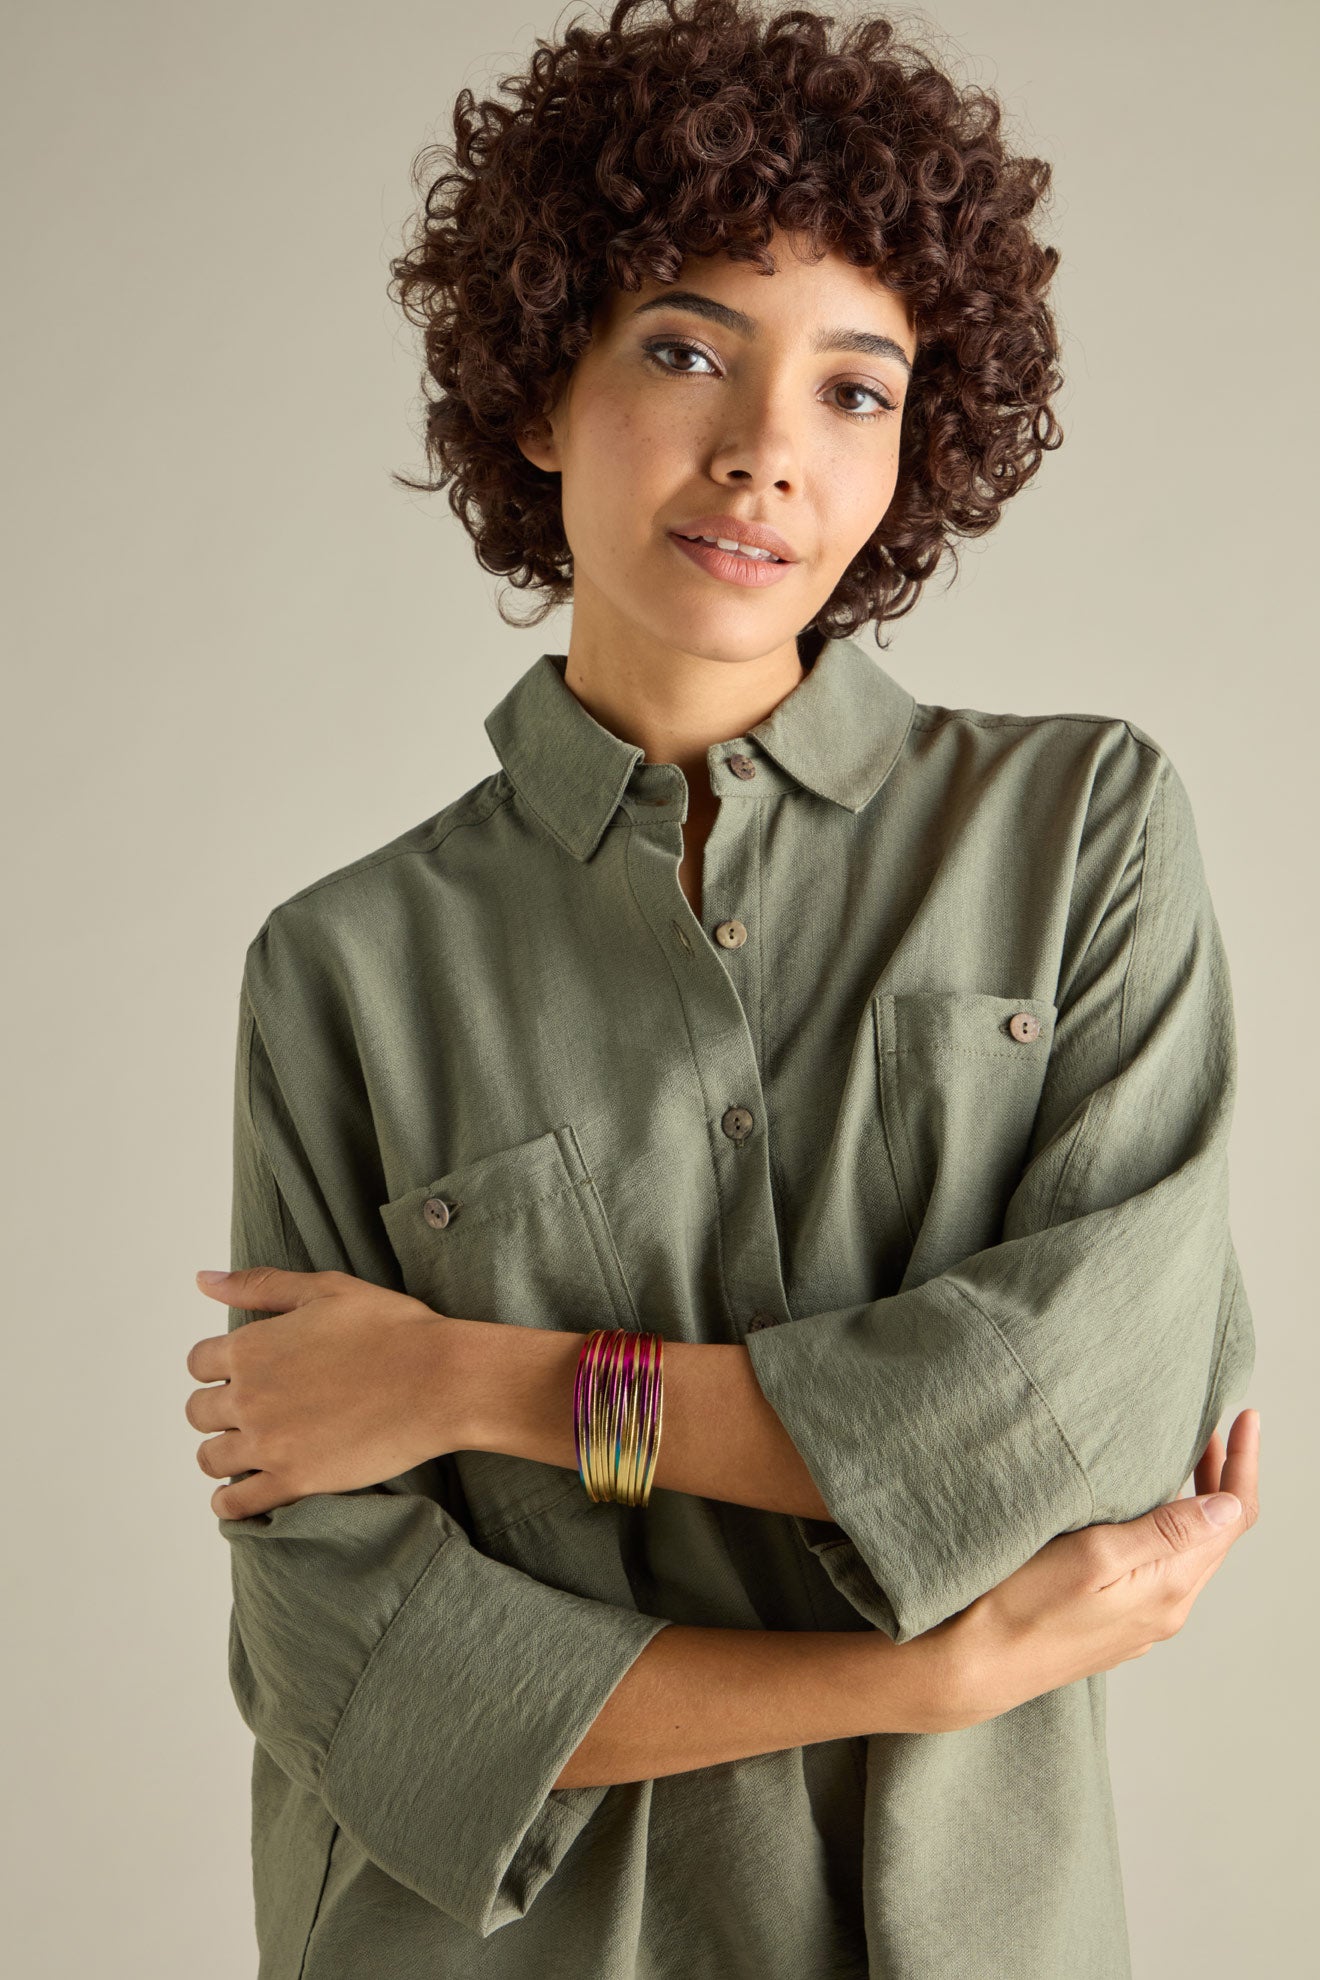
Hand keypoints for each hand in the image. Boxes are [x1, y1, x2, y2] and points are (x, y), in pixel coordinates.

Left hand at [185, 1266, 466, 1518]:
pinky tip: (244, 1492)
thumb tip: (203, 1279)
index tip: (243, 1372)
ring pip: (210, 1458)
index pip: (198, 1362)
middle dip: (220, 1409)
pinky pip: (236, 1503)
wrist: (439, 1381)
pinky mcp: (294, 1481)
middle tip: (255, 1409)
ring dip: (224, 1452)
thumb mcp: (326, 1290)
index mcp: (252, 1346)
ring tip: (253, 1448)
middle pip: (199, 1411)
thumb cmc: (392, 1329)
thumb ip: (261, 1285)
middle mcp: (249, 1396)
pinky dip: (230, 1502)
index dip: (218, 1365)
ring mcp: (269, 1442)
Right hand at [923, 1407, 1260, 1731]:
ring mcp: (1140, 1622)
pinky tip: (1143, 1512)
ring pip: (1189, 1554)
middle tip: (1212, 1428)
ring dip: (1195, 1505)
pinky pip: (1161, 1571)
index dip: (1243, 1465)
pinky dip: (1168, 1531)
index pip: (1232, 1519)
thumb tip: (1226, 1507)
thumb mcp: (1094, 1555)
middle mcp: (1164, 1611)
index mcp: (1168, 1589)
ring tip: (1182, 1459)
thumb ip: (1165, 1533)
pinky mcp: (1114, 1625)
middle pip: (1216, 1537)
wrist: (969, 1668)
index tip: (1245, 1418)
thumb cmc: (1019, 1608)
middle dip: (1221, 1478)